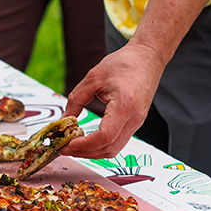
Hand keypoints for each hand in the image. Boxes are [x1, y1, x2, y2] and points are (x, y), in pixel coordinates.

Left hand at [60, 41, 165, 159]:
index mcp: (125, 106)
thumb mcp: (93, 78)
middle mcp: (134, 119)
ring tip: (72, 145)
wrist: (147, 58)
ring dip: (92, 152)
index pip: (105, 137)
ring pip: (114, 149)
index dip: (84, 145)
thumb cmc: (124, 64)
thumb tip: (63, 120)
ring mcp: (137, 123)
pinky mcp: (135, 123)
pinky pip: (118, 142)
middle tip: (63, 148)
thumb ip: (76, 100)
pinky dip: (100, 145)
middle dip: (84, 152)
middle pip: (109, 148)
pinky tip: (86, 140)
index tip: (66, 144)